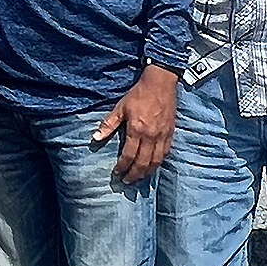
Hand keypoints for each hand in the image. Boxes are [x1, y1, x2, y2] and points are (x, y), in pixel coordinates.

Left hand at [93, 63, 178, 181]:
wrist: (160, 83)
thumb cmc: (138, 94)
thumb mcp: (121, 107)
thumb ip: (108, 124)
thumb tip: (95, 138)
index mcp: (137, 130)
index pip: (129, 155)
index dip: (122, 167)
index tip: (117, 173)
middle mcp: (151, 136)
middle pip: (143, 162)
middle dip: (134, 174)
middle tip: (127, 182)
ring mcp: (162, 136)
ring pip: (156, 161)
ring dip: (147, 172)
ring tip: (139, 178)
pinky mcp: (171, 133)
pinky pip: (165, 153)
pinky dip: (158, 162)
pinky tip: (153, 166)